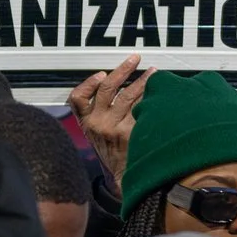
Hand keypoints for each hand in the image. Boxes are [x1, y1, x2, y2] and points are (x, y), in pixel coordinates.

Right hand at [67, 55, 145, 183]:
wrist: (125, 177)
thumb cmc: (114, 152)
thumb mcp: (96, 135)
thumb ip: (99, 113)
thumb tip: (115, 84)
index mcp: (86, 123)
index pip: (77, 99)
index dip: (88, 83)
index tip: (101, 74)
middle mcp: (97, 124)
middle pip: (106, 89)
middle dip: (122, 70)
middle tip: (135, 59)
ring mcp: (113, 128)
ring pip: (127, 95)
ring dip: (142, 81)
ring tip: (154, 73)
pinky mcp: (130, 133)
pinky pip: (141, 108)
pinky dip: (150, 99)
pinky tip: (159, 94)